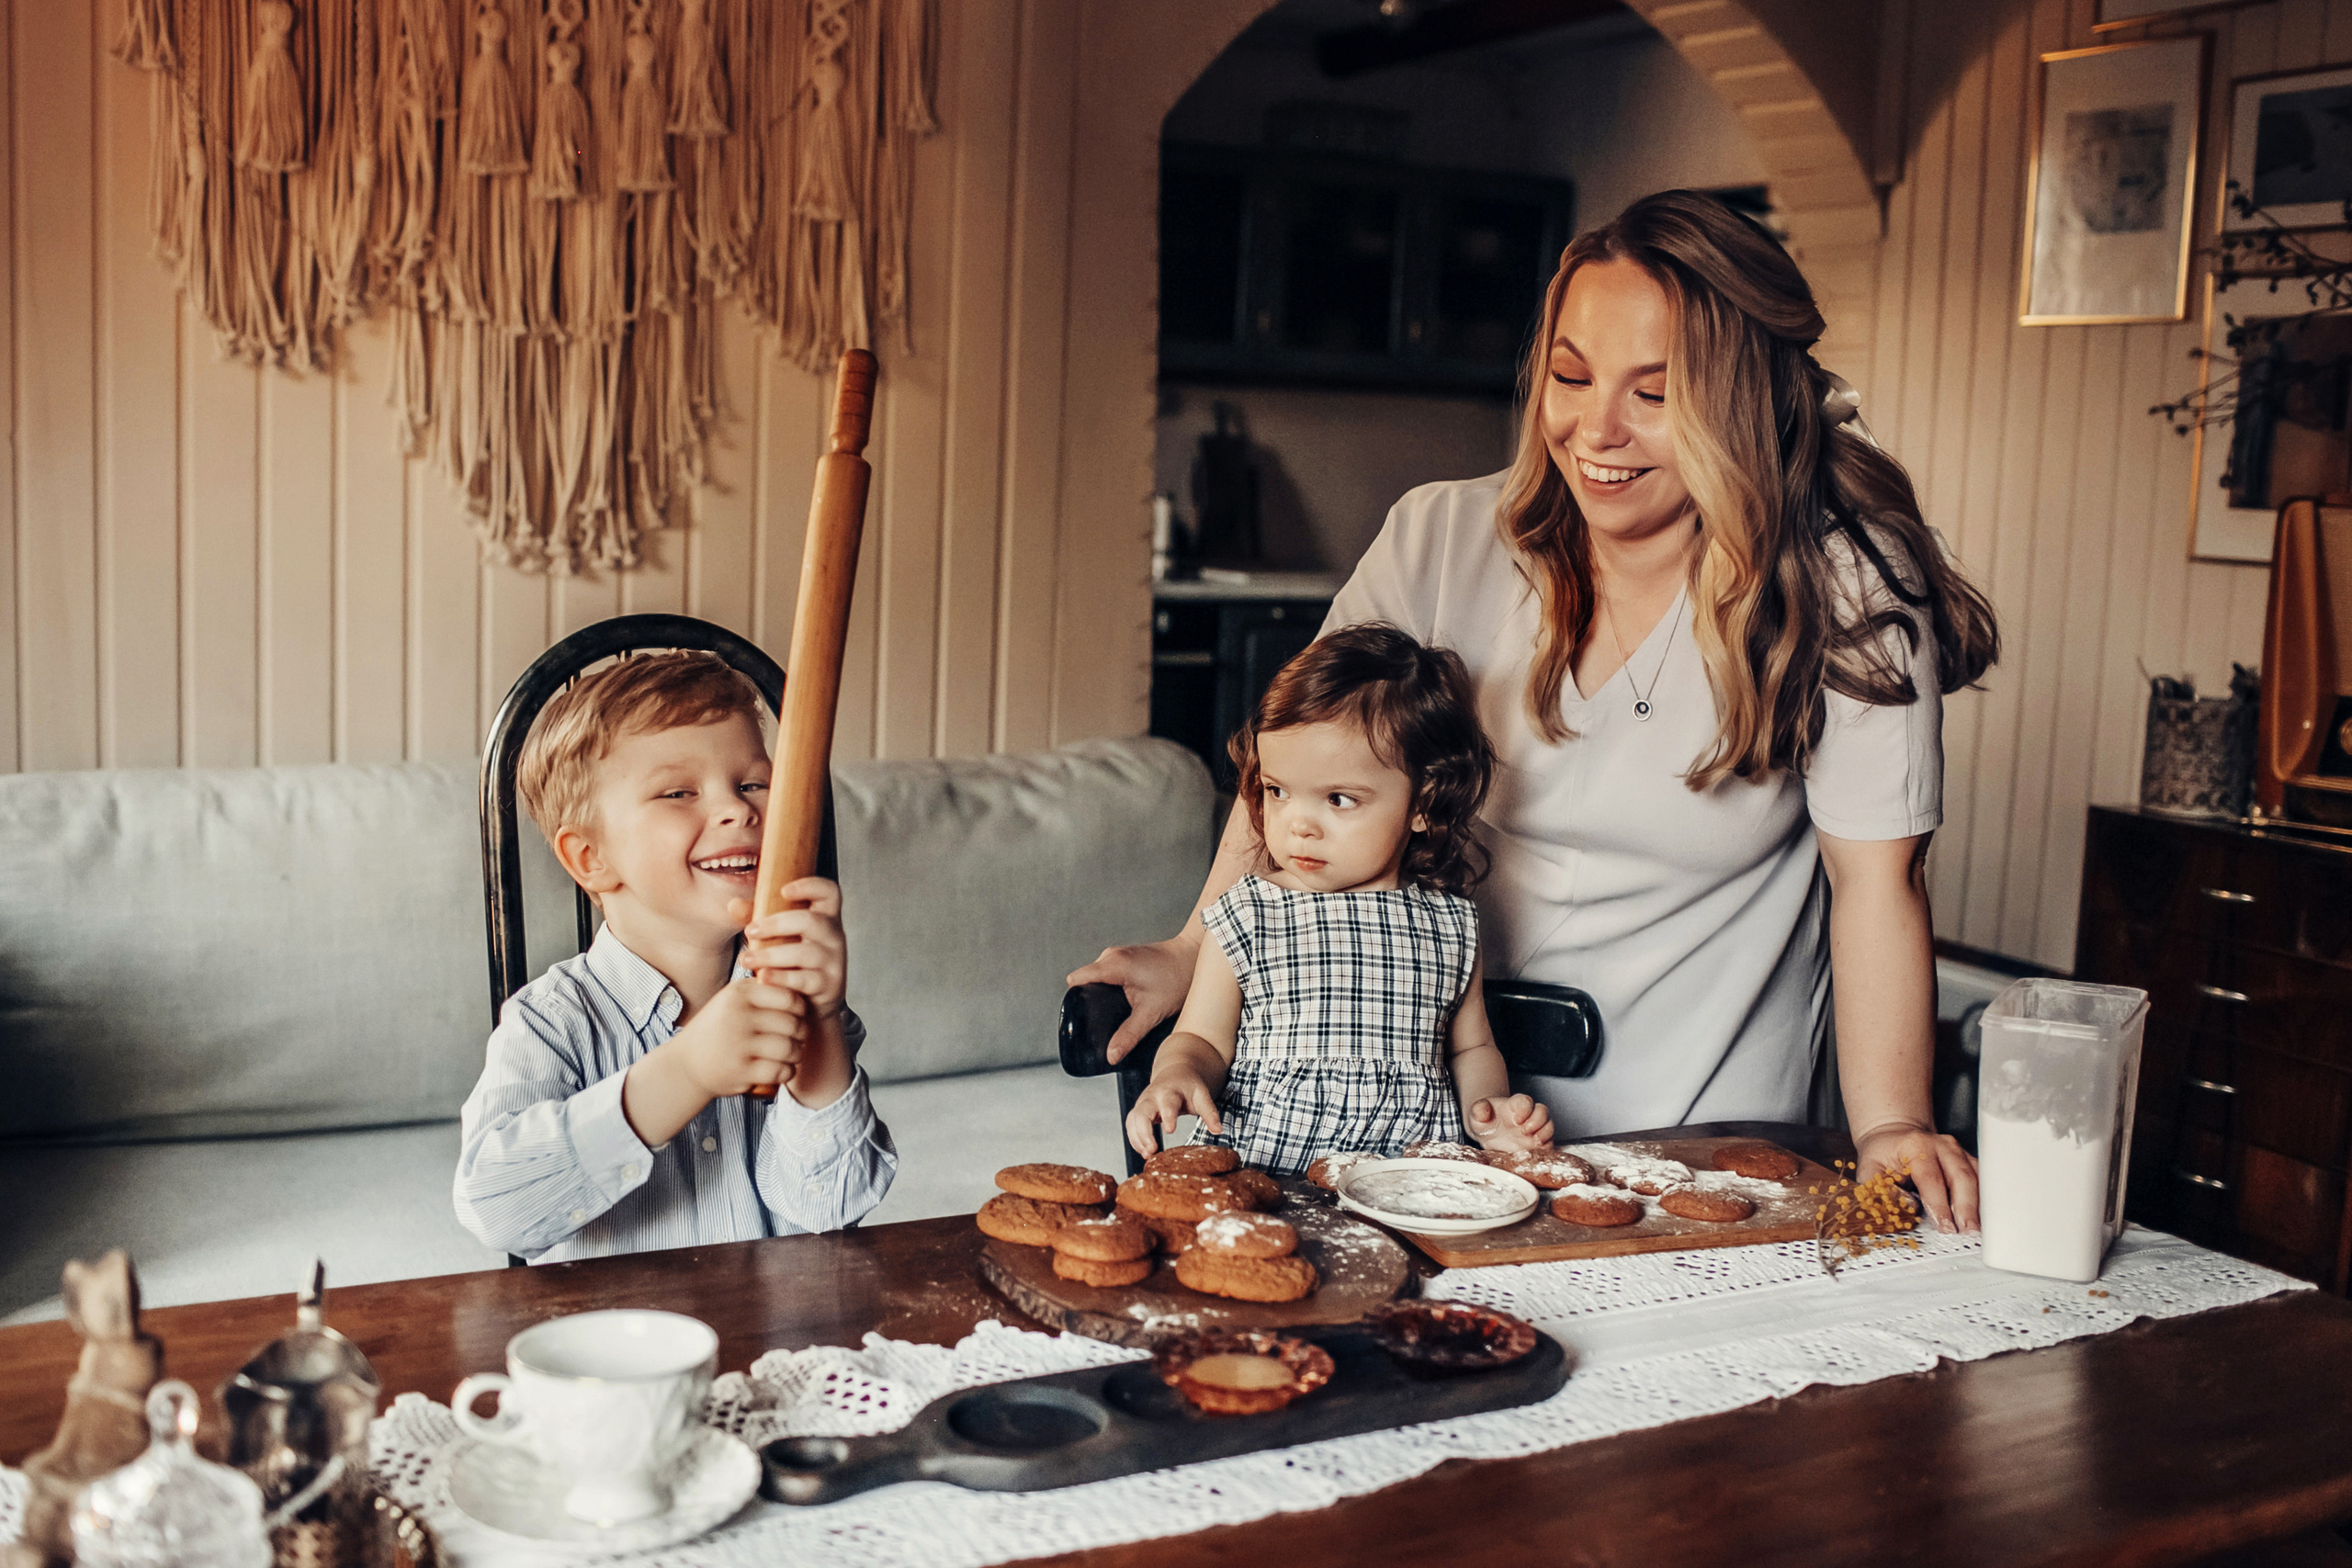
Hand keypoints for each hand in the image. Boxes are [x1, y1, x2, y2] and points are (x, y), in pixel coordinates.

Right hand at [665, 972, 807, 1100]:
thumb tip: (801, 983)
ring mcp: (738, 1044)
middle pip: (793, 1024)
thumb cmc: (718, 1028)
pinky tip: (783, 1069)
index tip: (796, 1017)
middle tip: (797, 1039)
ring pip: (790, 1048)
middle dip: (801, 1034)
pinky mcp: (740, 1070)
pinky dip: (787, 1072)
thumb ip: (762, 989)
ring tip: (792, 1054)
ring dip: (796, 1054)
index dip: (801, 1010)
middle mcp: (738, 1015)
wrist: (686, 1063)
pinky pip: (780, 1070)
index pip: (789, 998)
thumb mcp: (733, 999)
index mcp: (739, 993)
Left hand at [729, 879, 845, 1020]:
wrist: (811, 1003)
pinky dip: (781, 978)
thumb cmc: (792, 961)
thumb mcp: (779, 936)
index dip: (810, 886)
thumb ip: (757, 918)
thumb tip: (733, 905)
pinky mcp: (829, 986)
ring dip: (771, 955)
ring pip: (806, 953)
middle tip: (750, 931)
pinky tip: (762, 978)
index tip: (784, 890)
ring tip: (746, 960)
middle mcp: (834, 936)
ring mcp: (834, 962)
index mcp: (825, 917)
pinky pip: (805, 980)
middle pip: (812, 921)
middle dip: (777, 924)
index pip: (829, 892)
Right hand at [1068, 937, 1195, 1064]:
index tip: (1085, 1017)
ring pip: (1096, 977)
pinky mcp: (1126, 957)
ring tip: (1119, 1009)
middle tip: (1106, 1019)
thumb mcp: (1151, 1013)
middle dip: (1091, 1001)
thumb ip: (1128, 1036)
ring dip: (1102, 994)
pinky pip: (1107, 974)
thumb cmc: (1178, 978)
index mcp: (1112, 965)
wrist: (1195, 956)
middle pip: (1085, 981)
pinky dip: (1112, 987)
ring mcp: (1118, 954)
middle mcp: (1111, 955)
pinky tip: (1125, 1000)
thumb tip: (1111, 1056)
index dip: (1076, 1001)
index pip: (1076, 981)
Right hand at [1124, 1070, 1221, 1160]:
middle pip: (1141, 1113)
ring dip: (1137, 1139)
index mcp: (1170, 1092)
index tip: (1170, 1131)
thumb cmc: (1188, 1087)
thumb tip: (1218, 1130)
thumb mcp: (1202, 1095)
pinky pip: (1130, 1125)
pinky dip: (1134, 1139)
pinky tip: (1144, 1152)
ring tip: (1147, 1155)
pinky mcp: (1138, 1111)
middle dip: (1144, 1133)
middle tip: (1152, 1150)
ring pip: (1132, 1121)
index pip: (1167, 1104)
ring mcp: (1142, 1103)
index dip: (1167, 1117)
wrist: (1175, 1073)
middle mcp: (1152, 1097)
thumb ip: (1209, 1112)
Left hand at [1466, 1093, 1553, 1153]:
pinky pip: (1549, 1143)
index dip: (1525, 1109)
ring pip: (1549, 1126)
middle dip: (1537, 1122)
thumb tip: (1483, 1110)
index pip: (1526, 1101)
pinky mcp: (1537, 1143)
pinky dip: (1546, 1147)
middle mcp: (1528, 1114)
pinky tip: (1534, 1152)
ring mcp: (1535, 1128)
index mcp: (1515, 1104)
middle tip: (1523, 1132)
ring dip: (1544, 1134)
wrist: (1488, 1134)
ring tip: (1533, 1143)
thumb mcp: (1477, 1115)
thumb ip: (1479, 1109)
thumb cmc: (1485, 1121)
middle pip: (1543, 1111)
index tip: (1515, 1120)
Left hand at [1854, 1120, 1978, 1233]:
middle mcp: (1943, 1146)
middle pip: (1961, 1177)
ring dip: (1978, 1206)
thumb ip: (1882, 1190)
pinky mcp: (1968, 1160)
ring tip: (1977, 1229)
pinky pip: (1981, 1180)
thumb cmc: (1882, 1154)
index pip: (1932, 1179)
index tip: (1945, 1227)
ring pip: (1976, 1179)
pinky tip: (1981, 1217)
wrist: (1894, 1133)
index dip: (1940, 1205)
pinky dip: (1983, 1199)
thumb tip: (1907, 1207)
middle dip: (1966, 1208)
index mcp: (1917, 1146)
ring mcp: (1959, 1152)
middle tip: (1967, 1232)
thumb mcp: (1870, 1169)